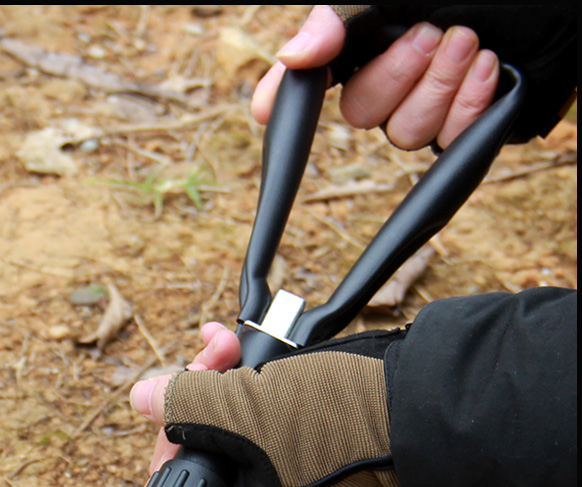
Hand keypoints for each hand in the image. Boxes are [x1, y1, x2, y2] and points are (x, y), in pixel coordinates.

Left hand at [131, 326, 403, 486]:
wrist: (416, 401)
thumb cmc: (336, 423)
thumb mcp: (245, 407)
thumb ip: (185, 403)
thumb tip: (140, 398)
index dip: (164, 447)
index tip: (164, 405)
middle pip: (202, 452)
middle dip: (194, 394)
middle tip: (207, 355)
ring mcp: (287, 475)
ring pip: (229, 426)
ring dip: (219, 377)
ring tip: (225, 340)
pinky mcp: (306, 443)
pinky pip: (260, 415)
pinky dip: (250, 381)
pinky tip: (243, 346)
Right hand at [252, 5, 498, 150]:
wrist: (559, 7)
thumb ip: (347, 20)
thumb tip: (293, 58)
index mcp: (368, 43)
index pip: (311, 80)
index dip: (285, 98)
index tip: (266, 110)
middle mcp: (391, 79)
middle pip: (361, 113)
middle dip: (399, 75)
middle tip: (431, 32)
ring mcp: (426, 107)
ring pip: (405, 133)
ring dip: (440, 87)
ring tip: (471, 43)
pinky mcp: (463, 129)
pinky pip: (447, 143)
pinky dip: (470, 107)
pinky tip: (489, 70)